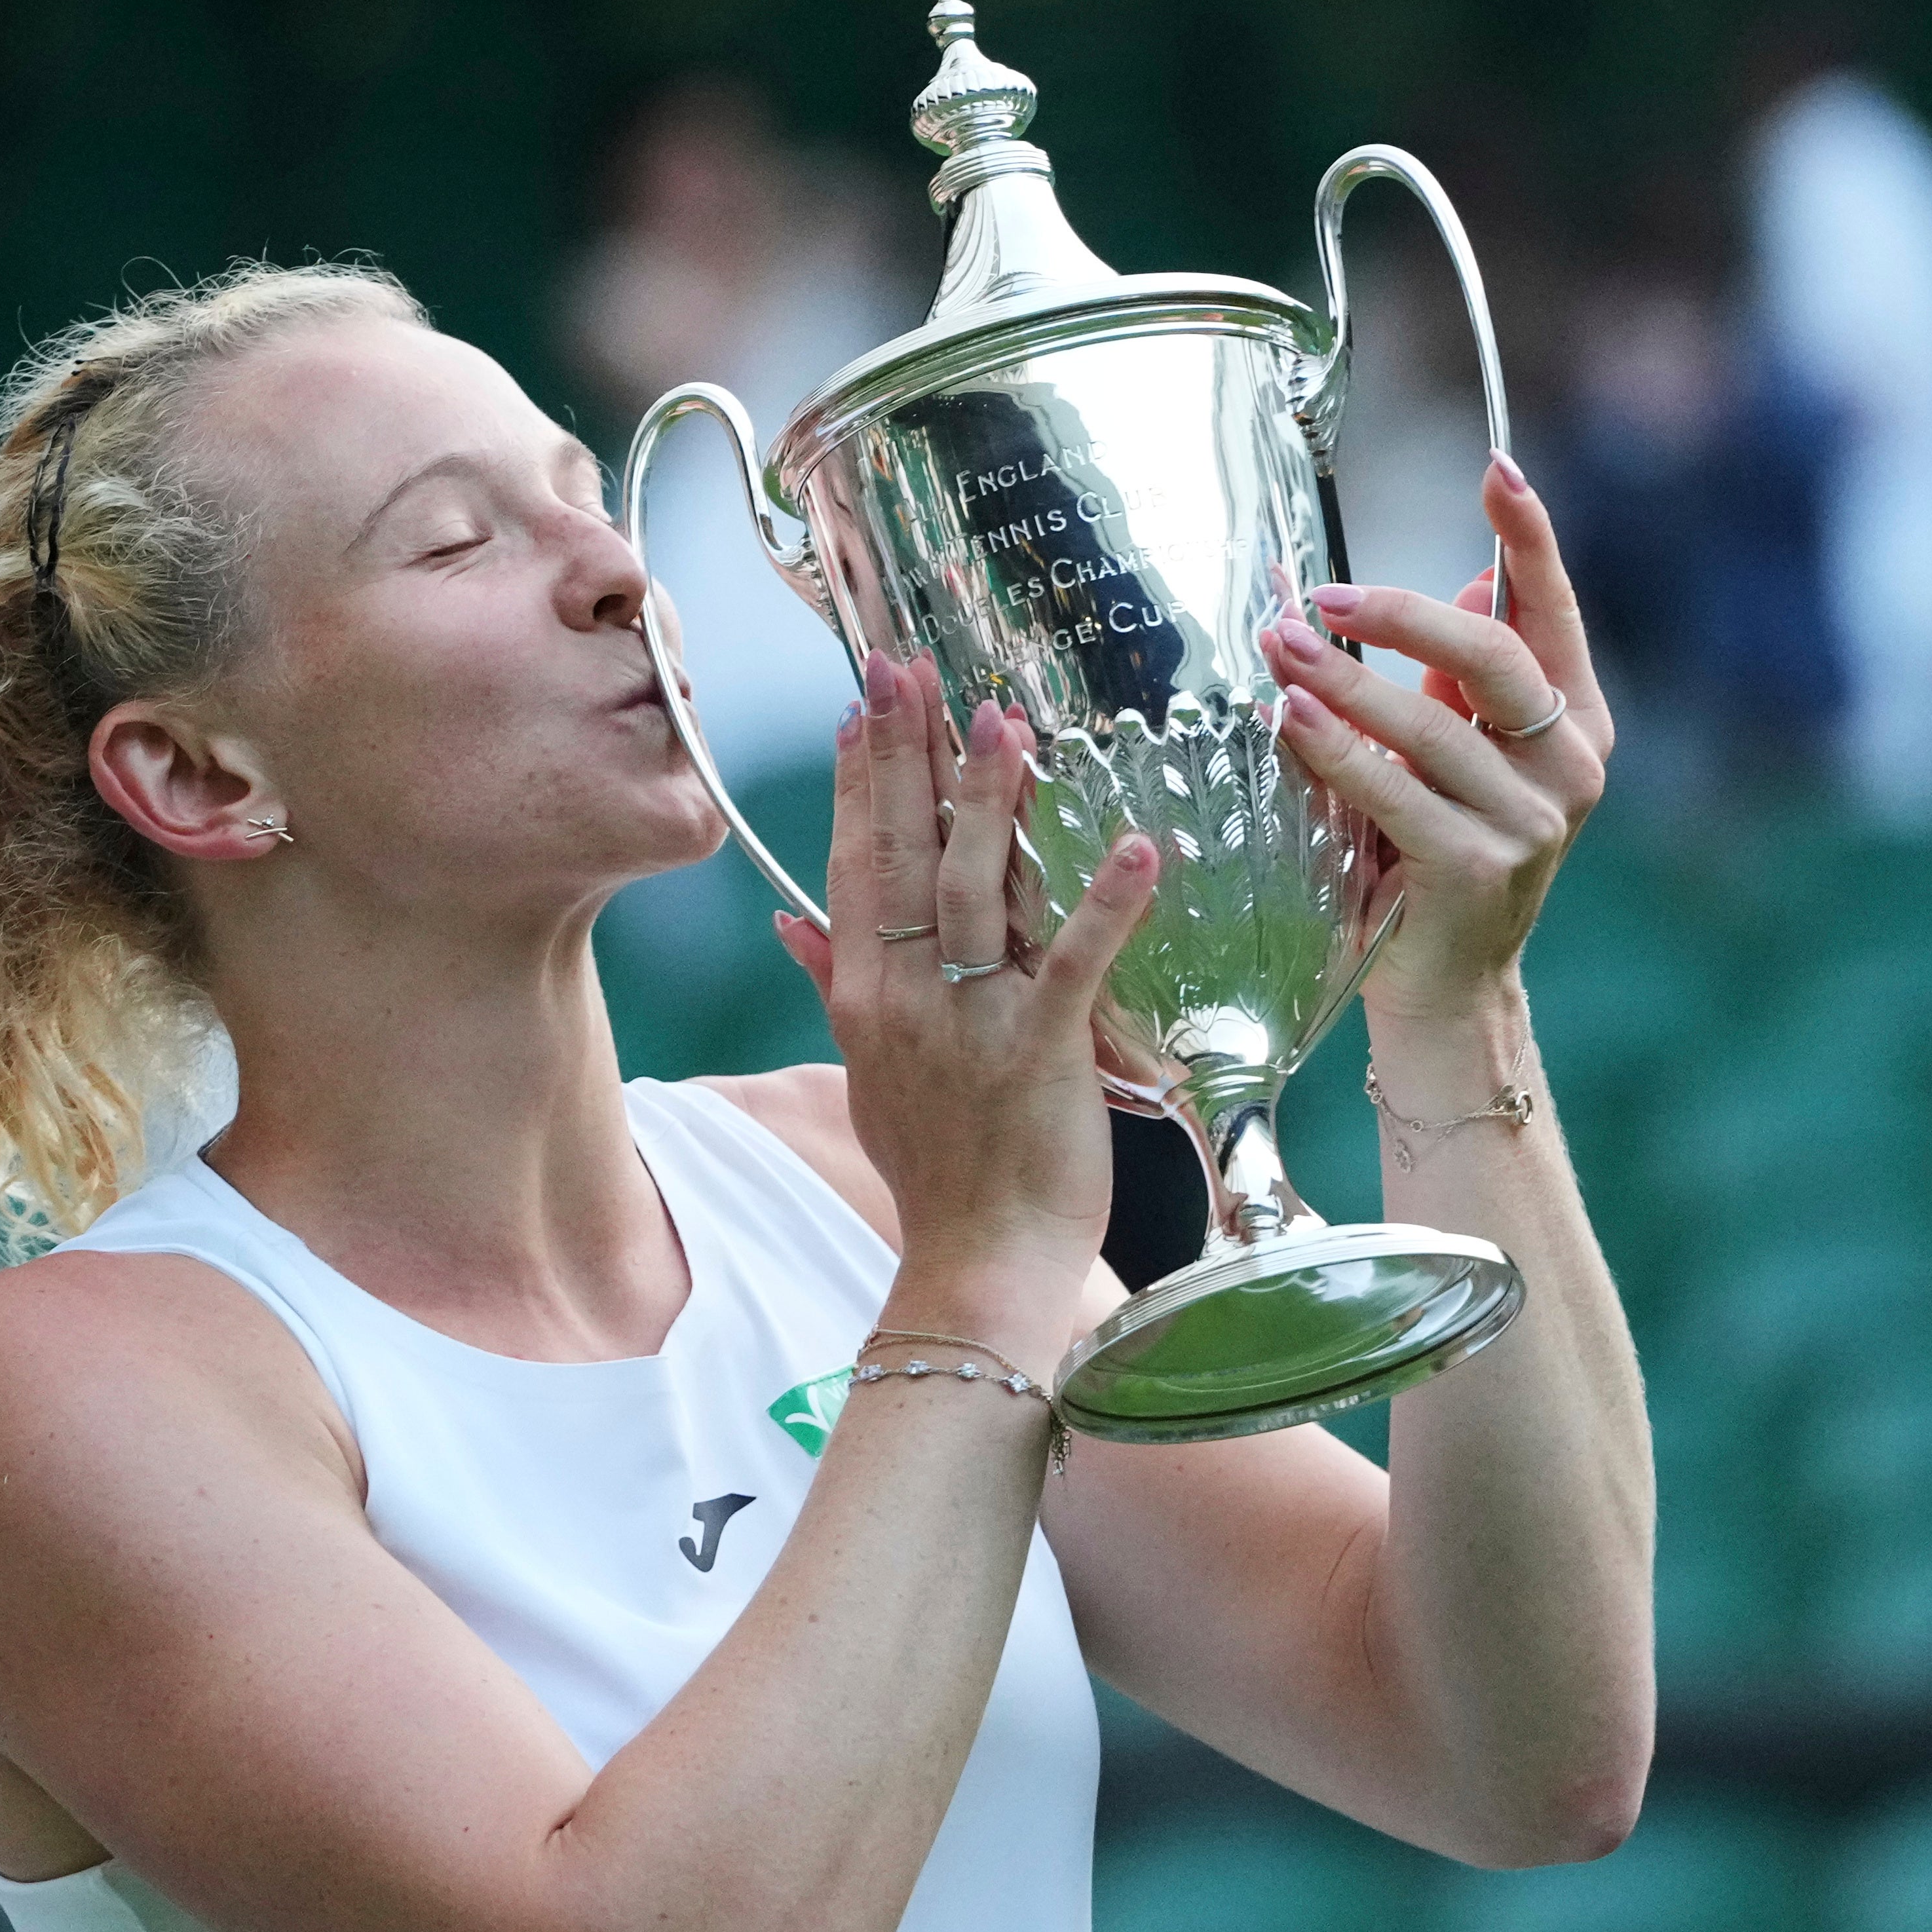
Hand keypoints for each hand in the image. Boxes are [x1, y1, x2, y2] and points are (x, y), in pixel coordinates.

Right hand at [775, 655, 1159, 1318]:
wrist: (977, 1260)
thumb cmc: (932, 1169)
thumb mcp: (865, 1071)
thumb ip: (834, 983)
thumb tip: (792, 920)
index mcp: (865, 994)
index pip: (854, 864)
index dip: (859, 780)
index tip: (865, 706)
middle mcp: (907, 997)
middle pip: (903, 856)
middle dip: (906, 757)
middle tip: (910, 671)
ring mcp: (971, 1022)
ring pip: (976, 891)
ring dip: (989, 802)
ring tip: (1000, 720)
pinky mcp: (1043, 1051)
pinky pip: (1076, 964)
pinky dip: (1107, 905)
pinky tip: (1139, 845)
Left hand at [1261, 458, 1609, 1024]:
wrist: (1443, 986)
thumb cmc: (1432, 854)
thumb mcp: (1454, 757)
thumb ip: (1456, 683)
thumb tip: (1463, 582)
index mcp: (1576, 723)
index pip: (1554, 613)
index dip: (1531, 539)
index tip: (1499, 469)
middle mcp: (1572, 765)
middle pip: (1496, 658)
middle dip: (1404, 619)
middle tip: (1324, 597)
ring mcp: (1533, 822)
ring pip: (1434, 726)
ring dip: (1346, 682)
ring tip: (1280, 644)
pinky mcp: (1476, 869)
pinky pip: (1395, 792)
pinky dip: (1338, 750)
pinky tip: (1289, 717)